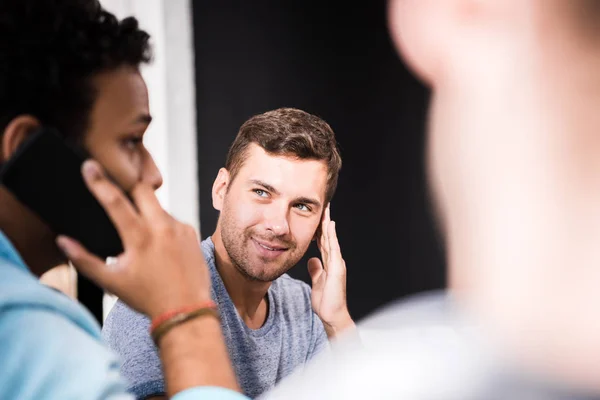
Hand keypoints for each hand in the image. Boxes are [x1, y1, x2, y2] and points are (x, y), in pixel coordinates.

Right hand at [56, 160, 210, 318]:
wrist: (187, 309)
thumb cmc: (148, 297)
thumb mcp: (111, 282)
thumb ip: (84, 260)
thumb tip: (63, 241)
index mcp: (140, 237)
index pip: (115, 201)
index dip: (99, 182)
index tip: (89, 165)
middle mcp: (162, 227)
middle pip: (142, 190)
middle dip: (129, 187)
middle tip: (119, 194)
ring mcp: (180, 228)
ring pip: (158, 207)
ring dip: (146, 213)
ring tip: (142, 239)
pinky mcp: (191, 233)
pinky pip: (172, 220)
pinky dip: (162, 227)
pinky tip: (160, 247)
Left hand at [308, 204, 354, 337]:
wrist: (333, 314)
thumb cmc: (326, 301)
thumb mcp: (317, 281)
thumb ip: (316, 270)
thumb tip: (312, 260)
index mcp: (329, 262)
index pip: (324, 242)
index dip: (320, 229)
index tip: (317, 216)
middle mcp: (335, 260)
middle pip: (328, 237)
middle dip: (325, 222)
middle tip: (324, 206)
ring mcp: (337, 263)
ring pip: (332, 240)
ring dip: (328, 225)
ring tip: (326, 210)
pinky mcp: (337, 268)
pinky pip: (333, 249)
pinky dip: (331, 237)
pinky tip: (329, 226)